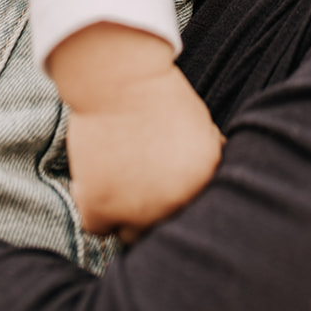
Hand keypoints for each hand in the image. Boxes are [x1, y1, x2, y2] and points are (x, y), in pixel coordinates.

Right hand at [53, 26, 223, 241]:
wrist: (118, 75)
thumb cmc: (157, 93)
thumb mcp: (201, 125)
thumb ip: (208, 160)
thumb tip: (216, 181)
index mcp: (203, 182)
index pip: (194, 215)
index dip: (176, 202)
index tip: (162, 188)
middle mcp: (173, 202)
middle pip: (162, 229)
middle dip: (151, 212)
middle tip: (138, 186)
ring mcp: (135, 209)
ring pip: (129, 235)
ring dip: (123, 214)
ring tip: (118, 180)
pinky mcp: (99, 207)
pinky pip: (97, 227)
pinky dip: (93, 206)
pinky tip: (97, 179)